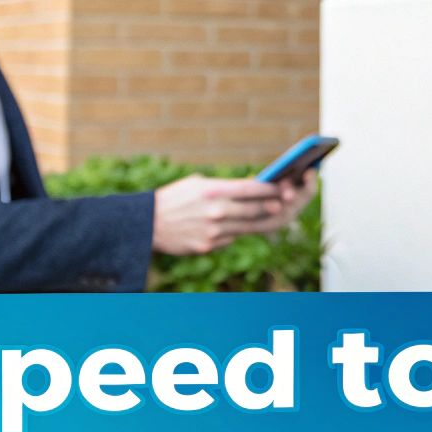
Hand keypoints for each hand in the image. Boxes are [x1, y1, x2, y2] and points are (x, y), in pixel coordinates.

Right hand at [152, 175, 295, 255]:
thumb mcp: (197, 184)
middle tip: (285, 201)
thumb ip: (223, 187)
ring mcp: (213, 231)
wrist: (146, 224)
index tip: (283, 187)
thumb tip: (250, 188)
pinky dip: (236, 232)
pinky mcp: (207, 246)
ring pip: (247, 226)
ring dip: (262, 219)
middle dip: (272, 204)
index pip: (251, 189)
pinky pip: (230, 239)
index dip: (271, 189)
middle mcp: (216, 211)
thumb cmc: (174, 198)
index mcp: (213, 191)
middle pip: (254, 209)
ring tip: (274, 213)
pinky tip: (242, 225)